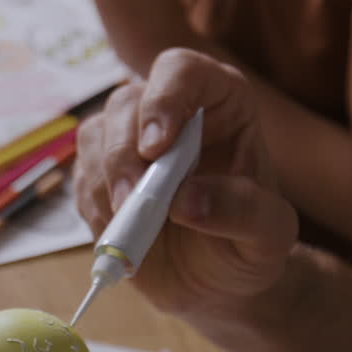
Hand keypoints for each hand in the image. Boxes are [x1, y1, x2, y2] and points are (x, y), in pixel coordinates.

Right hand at [74, 49, 298, 317]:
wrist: (218, 280)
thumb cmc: (249, 245)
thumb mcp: (270, 235)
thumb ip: (242, 212)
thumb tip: (185, 200)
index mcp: (221, 102)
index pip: (182, 71)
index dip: (163, 100)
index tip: (156, 148)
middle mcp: (172, 110)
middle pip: (126, 103)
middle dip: (122, 155)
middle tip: (132, 202)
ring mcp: (131, 138)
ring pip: (95, 136)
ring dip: (104, 184)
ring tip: (131, 227)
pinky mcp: (102, 171)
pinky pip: (82, 175)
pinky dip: (95, 207)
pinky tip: (122, 232)